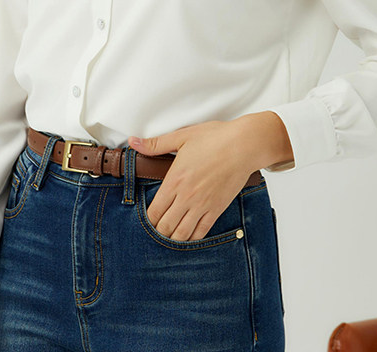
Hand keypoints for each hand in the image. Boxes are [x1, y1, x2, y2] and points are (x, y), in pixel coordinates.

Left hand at [127, 119, 256, 241]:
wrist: (244, 145)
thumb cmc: (215, 138)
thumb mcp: (182, 137)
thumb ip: (156, 144)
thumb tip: (133, 142)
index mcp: (175, 179)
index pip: (154, 210)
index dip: (147, 219)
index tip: (146, 218)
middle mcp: (187, 196)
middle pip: (165, 226)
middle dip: (158, 231)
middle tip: (156, 230)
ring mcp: (203, 205)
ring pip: (182, 235)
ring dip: (173, 239)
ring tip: (169, 235)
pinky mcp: (217, 209)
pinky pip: (201, 232)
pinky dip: (192, 239)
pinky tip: (188, 236)